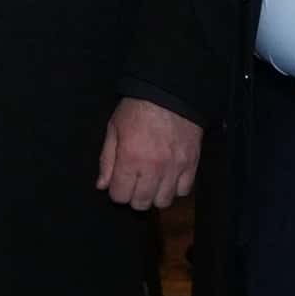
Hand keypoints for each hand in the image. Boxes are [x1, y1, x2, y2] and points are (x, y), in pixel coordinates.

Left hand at [98, 96, 203, 210]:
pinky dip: (175, 188)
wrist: (171, 92)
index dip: (117, 191)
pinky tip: (169, 178)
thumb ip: (106, 160)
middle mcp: (153, 168)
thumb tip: (102, 186)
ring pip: (163, 201)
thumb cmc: (137, 108)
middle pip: (141, 203)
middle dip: (134, 197)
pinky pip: (184, 191)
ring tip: (153, 182)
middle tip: (135, 183)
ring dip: (155, 195)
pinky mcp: (191, 164)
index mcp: (130, 159)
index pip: (120, 196)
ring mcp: (174, 168)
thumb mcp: (114, 129)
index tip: (119, 182)